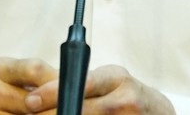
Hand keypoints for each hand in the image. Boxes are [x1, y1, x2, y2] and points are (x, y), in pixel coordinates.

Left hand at [25, 65, 175, 114]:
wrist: (158, 112)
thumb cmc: (126, 94)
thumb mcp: (109, 81)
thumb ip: (83, 84)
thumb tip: (38, 94)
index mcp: (116, 78)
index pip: (80, 84)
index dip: (52, 94)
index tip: (31, 101)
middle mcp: (125, 99)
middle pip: (80, 110)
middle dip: (52, 114)